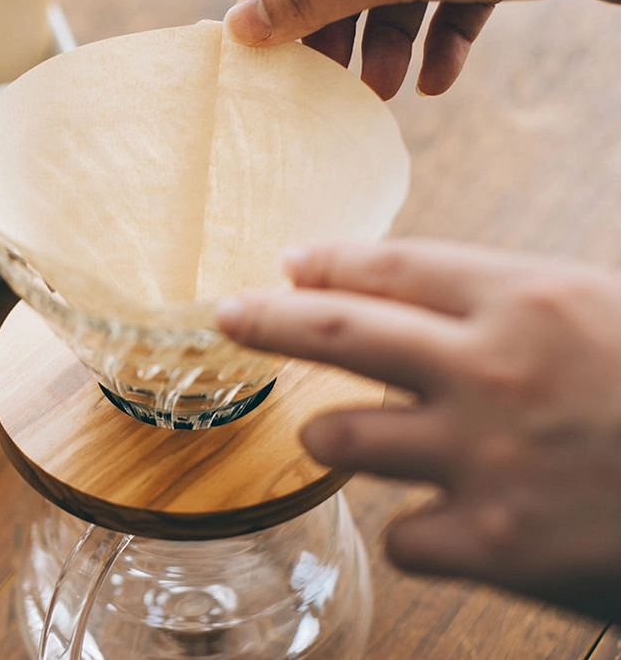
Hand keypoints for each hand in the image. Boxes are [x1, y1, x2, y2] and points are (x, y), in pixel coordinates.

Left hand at [215, 239, 620, 620]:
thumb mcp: (605, 318)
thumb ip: (513, 307)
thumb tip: (414, 298)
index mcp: (531, 299)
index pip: (393, 267)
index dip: (329, 263)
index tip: (288, 263)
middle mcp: (492, 368)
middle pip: (334, 331)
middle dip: (264, 318)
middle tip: (225, 314)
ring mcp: (484, 458)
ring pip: (340, 435)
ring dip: (334, 435)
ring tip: (344, 434)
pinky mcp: (493, 544)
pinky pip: (401, 534)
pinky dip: (418, 531)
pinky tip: (453, 528)